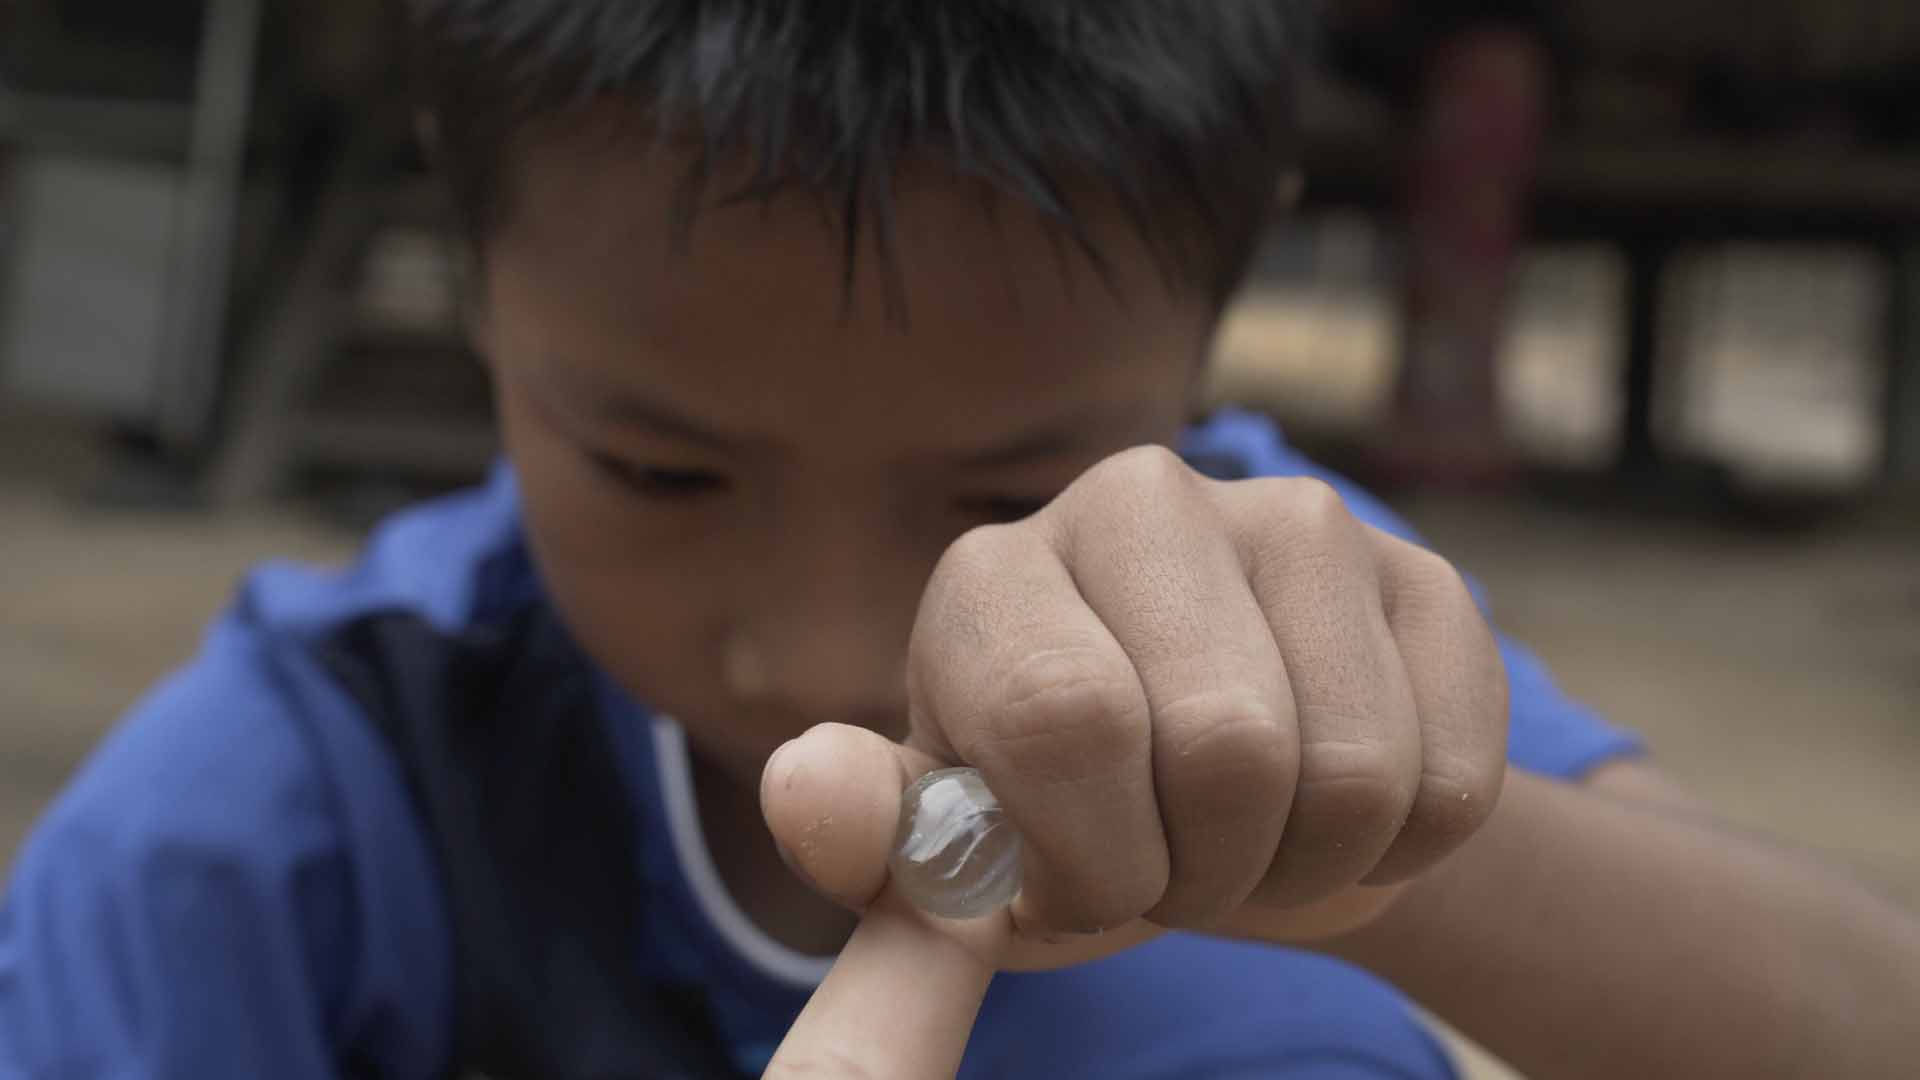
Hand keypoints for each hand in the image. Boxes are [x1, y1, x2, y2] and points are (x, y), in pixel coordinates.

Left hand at [764, 446, 1507, 1074]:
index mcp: (996, 568)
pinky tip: (1331, 814)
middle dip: (1202, 874)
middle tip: (1174, 874)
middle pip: (1227, 745)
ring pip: (1353, 769)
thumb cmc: (1055, 825)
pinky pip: (1450, 779)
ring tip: (1245, 845)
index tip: (1075, 891)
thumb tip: (806, 781)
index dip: (1088, 860)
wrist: (1216, 800)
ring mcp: (1297, 523)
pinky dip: (1394, 855)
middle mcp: (1140, 501)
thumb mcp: (949, 856)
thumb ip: (869, 840)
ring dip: (1300, 869)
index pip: (1064, 717)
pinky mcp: (1424, 580)